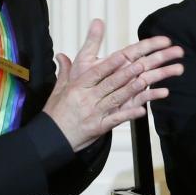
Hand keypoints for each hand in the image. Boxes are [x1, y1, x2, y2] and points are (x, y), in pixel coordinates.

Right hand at [43, 19, 183, 150]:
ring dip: (131, 90)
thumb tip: (61, 55)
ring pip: (115, 99)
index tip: (122, 55)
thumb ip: (64, 71)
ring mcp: (94, 113)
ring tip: (145, 81)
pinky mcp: (99, 127)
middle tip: (141, 64)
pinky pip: (116, 120)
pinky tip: (142, 110)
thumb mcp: (58, 90)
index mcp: (77, 87)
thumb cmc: (56, 114)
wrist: (50, 139)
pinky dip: (129, 115)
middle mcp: (87, 99)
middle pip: (109, 83)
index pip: (96, 73)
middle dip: (126, 73)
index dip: (110, 64)